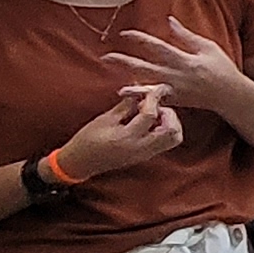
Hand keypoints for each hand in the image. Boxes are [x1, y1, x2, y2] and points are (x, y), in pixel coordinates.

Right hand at [56, 88, 183, 180]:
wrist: (80, 163)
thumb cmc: (87, 139)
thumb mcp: (104, 119)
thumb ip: (125, 106)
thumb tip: (140, 93)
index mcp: (128, 137)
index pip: (150, 115)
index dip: (154, 98)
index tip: (155, 88)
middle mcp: (141, 148)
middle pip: (173, 131)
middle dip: (169, 114)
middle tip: (155, 106)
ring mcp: (145, 155)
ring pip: (173, 139)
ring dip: (169, 123)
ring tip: (153, 114)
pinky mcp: (145, 157)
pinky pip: (165, 143)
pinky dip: (164, 130)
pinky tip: (150, 123)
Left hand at [101, 15, 242, 107]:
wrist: (230, 95)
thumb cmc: (222, 68)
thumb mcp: (207, 47)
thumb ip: (186, 35)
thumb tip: (169, 20)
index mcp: (184, 59)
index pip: (157, 47)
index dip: (140, 39)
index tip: (124, 33)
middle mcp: (176, 75)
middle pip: (146, 67)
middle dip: (125, 62)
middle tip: (106, 57)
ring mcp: (175, 90)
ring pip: (147, 85)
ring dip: (130, 83)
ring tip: (114, 80)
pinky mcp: (175, 100)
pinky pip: (155, 99)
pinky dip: (141, 97)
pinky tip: (127, 95)